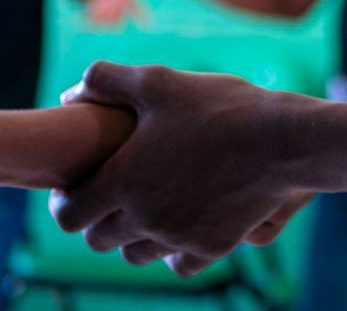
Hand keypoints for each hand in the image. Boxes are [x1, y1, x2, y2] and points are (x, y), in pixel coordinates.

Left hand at [50, 62, 314, 275]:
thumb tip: (69, 93)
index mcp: (123, 180)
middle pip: (98, 240)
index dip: (65, 203)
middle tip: (111, 197)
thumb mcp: (158, 82)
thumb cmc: (218, 106)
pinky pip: (177, 264)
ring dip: (133, 236)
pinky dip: (173, 250)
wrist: (281, 140)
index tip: (75, 189)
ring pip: (135, 255)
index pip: (69, 215)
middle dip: (97, 220)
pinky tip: (183, 224)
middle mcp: (145, 218)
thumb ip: (106, 81)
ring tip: (147, 208)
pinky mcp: (211, 247)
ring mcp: (179, 237)